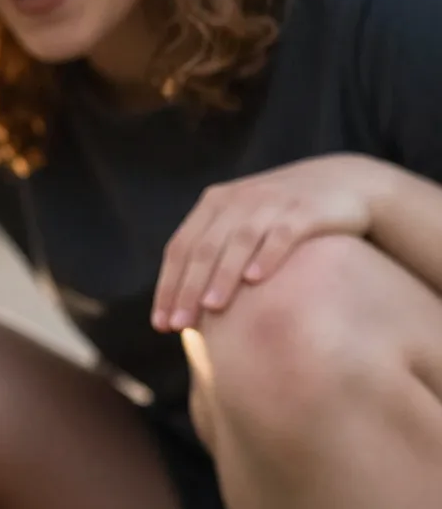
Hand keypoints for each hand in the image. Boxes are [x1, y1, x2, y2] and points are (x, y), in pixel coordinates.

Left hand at [154, 154, 394, 332]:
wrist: (348, 183)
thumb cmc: (283, 217)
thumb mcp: (244, 225)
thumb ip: (213, 254)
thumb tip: (181, 309)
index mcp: (215, 203)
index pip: (180, 248)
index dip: (168, 286)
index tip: (160, 325)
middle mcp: (240, 199)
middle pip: (205, 248)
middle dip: (188, 289)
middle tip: (179, 325)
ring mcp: (274, 200)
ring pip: (240, 240)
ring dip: (223, 275)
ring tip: (211, 307)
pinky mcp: (307, 207)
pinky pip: (284, 233)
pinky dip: (268, 255)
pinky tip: (256, 280)